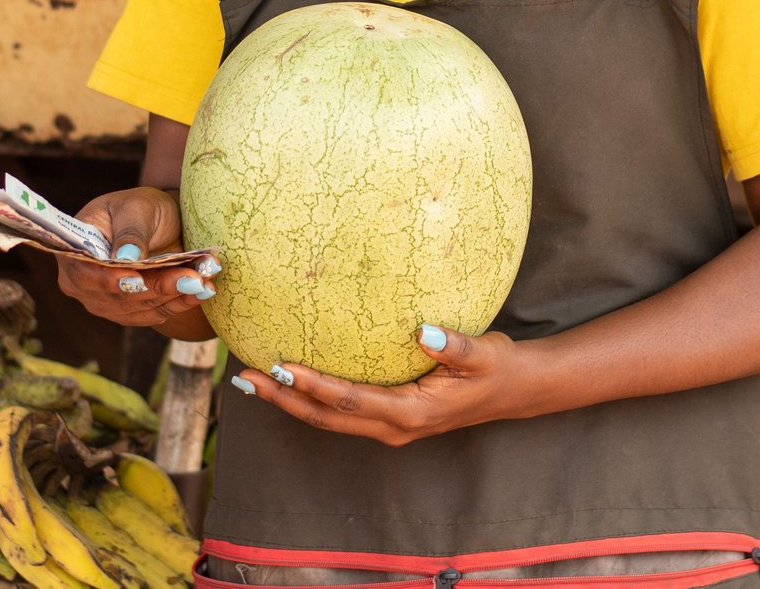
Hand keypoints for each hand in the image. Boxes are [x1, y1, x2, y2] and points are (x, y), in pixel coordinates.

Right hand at [54, 187, 219, 327]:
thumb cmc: (141, 208)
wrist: (159, 222)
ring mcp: (104, 302)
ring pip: (139, 308)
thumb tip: (125, 258)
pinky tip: (203, 292)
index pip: (84, 273)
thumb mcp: (137, 208)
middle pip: (116, 296)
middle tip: (192, 277)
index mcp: (74, 251)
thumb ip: (130, 231)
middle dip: (157, 287)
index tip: (137, 279)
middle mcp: (82, 282)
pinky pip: (154, 314)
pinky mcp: (129, 313)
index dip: (108, 280)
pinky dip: (180, 303)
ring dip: (174, 296)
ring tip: (204, 281)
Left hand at [229, 324, 543, 446]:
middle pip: (326, 418)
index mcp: (410, 412)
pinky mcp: (390, 418)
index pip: (349, 401)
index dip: (312, 385)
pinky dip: (312, 399)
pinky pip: (342, 412)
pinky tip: (293, 380)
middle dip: (283, 399)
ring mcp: (390, 427)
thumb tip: (427, 332)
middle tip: (244, 376)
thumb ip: (456, 346)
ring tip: (254, 380)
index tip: (280, 366)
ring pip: (330, 420)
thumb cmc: (498, 367)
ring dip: (290, 402)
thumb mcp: (484, 354)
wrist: (515, 391)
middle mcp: (394, 427)